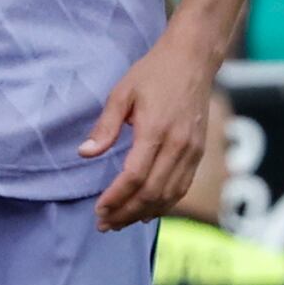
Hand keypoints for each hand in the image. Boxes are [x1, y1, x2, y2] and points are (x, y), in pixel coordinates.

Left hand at [82, 29, 221, 230]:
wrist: (193, 60)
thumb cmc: (154, 72)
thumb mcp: (122, 93)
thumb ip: (105, 126)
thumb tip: (85, 153)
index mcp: (156, 130)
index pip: (134, 177)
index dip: (116, 198)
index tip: (98, 209)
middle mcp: (178, 145)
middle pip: (152, 192)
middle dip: (127, 213)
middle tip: (105, 224)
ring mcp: (192, 151)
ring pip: (170, 195)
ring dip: (145, 213)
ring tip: (122, 222)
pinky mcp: (199, 152)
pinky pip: (182, 187)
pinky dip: (164, 204)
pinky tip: (147, 211)